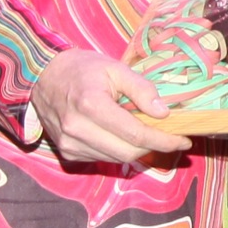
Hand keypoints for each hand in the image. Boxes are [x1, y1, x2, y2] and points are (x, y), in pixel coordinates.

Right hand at [32, 50, 183, 166]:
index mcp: (91, 105)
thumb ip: (142, 89)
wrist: (43, 76)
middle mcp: (78, 129)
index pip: (135, 133)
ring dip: (137, 149)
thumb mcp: (116, 68)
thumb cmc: (83, 69)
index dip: (163, 140)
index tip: (184, 139)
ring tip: (148, 132)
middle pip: (128, 152)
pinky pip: (103, 158)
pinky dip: (119, 150)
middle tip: (173, 137)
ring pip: (116, 158)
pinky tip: (123, 135)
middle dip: (155, 147)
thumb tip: (164, 113)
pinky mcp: (67, 152)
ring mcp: (70, 144)